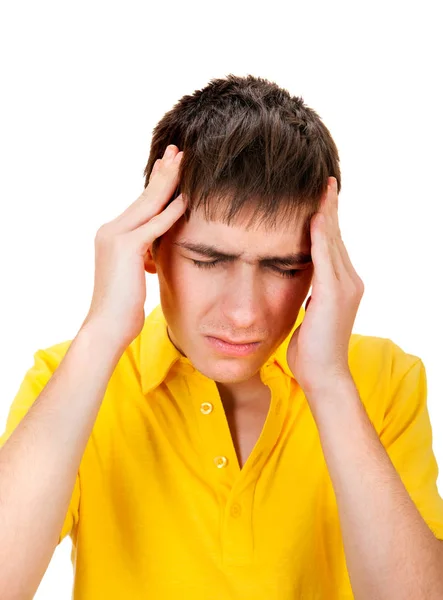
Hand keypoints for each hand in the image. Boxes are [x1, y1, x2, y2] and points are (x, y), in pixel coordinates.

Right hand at [80, 144, 185, 350]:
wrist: (106, 327)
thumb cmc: (123, 307)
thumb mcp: (135, 275)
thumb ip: (143, 257)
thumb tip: (154, 254)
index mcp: (113, 235)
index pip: (140, 204)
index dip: (156, 183)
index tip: (170, 165)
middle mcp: (111, 230)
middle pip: (144, 197)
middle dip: (163, 173)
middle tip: (178, 151)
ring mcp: (116, 237)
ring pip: (148, 204)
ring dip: (169, 181)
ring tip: (184, 162)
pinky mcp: (126, 249)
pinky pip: (154, 226)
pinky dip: (171, 212)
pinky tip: (186, 198)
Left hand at [286, 177, 363, 398]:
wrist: (324, 375)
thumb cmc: (312, 350)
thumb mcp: (310, 314)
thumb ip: (310, 295)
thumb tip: (300, 282)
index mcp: (341, 285)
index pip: (332, 246)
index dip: (327, 221)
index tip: (321, 199)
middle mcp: (349, 281)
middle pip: (336, 238)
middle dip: (329, 209)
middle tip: (325, 182)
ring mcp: (345, 287)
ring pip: (332, 243)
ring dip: (326, 215)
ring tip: (322, 190)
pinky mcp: (333, 295)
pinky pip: (325, 259)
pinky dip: (319, 237)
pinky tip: (314, 218)